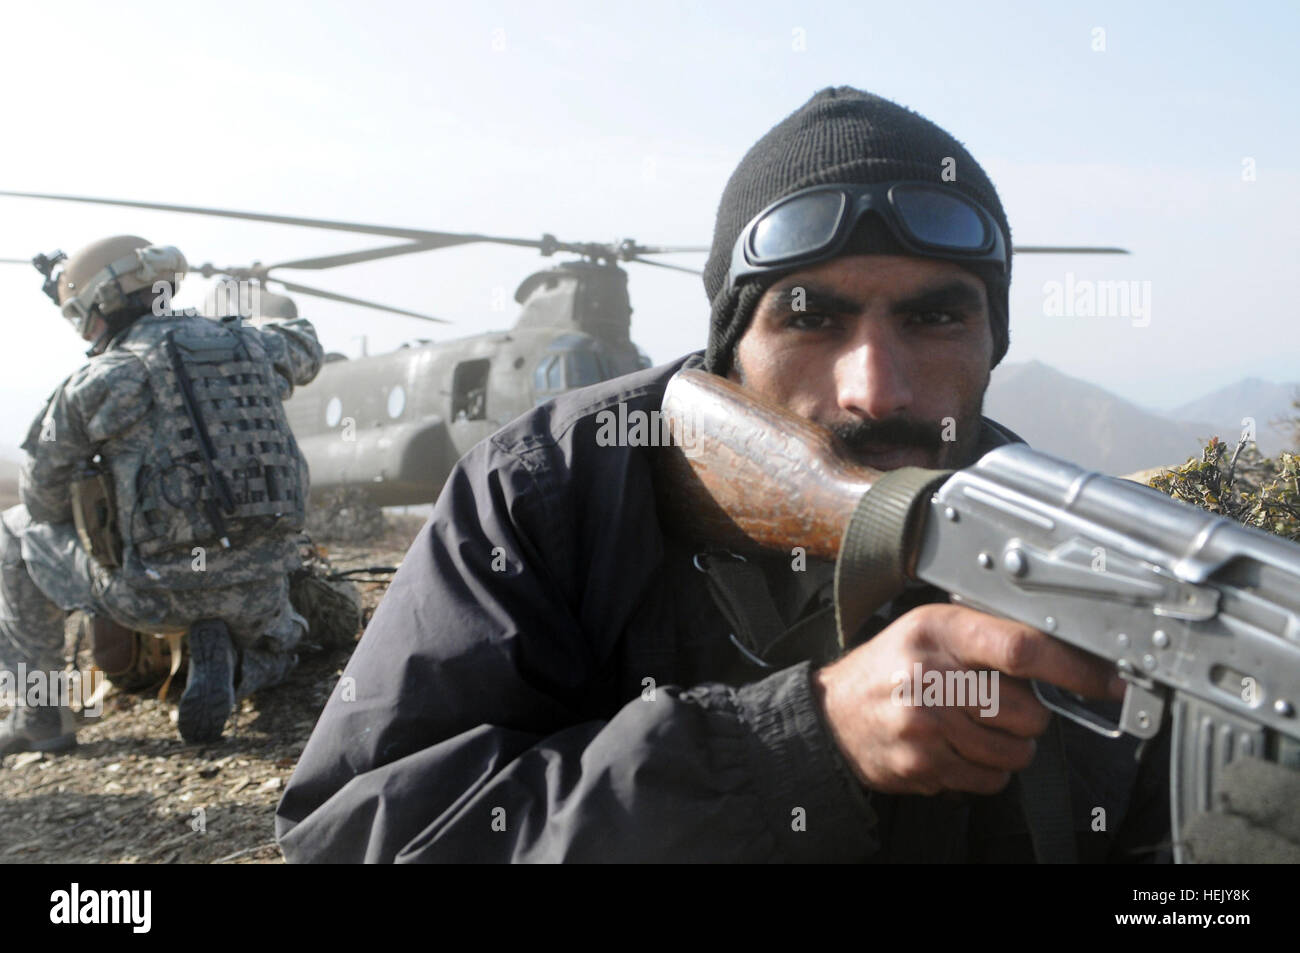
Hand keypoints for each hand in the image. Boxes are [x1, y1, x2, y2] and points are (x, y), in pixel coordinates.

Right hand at [813, 603, 1124, 795]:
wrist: (832, 716)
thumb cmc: (888, 669)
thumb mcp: (928, 631)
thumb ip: (985, 636)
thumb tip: (1063, 651)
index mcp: (937, 631)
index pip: (1019, 648)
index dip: (1072, 668)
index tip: (1105, 681)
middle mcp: (930, 675)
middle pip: (1026, 710)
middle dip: (1024, 715)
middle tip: (992, 705)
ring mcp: (926, 724)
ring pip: (1014, 751)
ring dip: (1006, 746)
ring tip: (971, 728)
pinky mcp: (923, 764)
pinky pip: (989, 780)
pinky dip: (983, 771)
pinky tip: (955, 749)